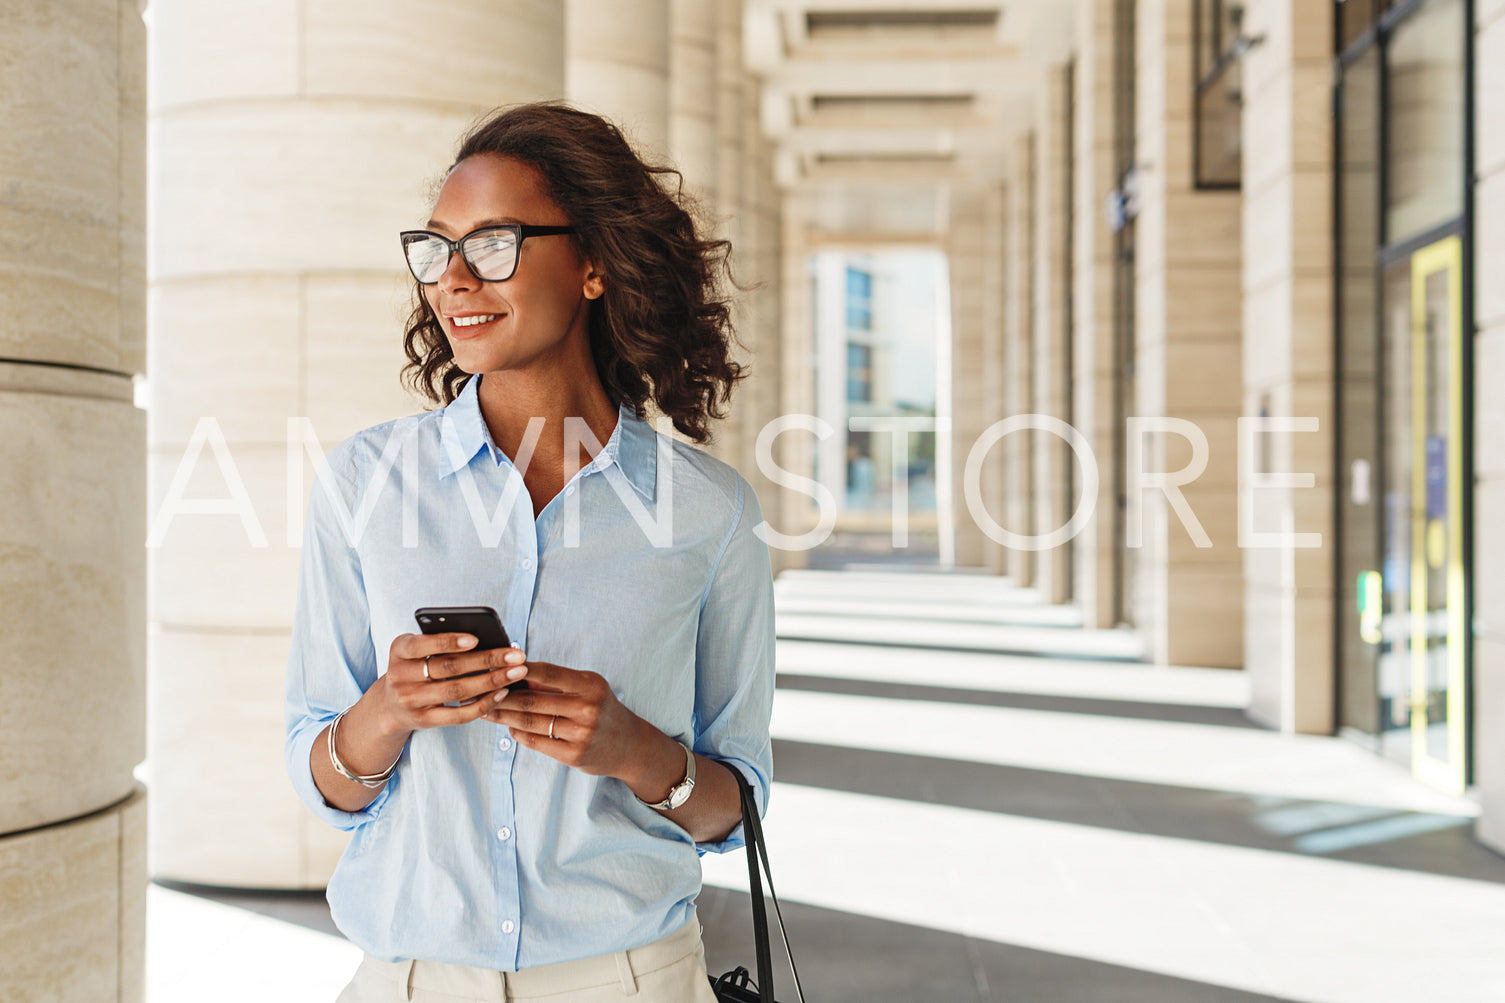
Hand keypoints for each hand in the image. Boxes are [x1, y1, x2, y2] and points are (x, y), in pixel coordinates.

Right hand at [372, 632, 529, 735]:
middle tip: (516, 655)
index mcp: (400, 650)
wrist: (390, 705)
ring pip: (456, 690)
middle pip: (448, 667)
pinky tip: (502, 693)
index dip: (449, 642)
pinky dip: (483, 704)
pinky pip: (457, 715)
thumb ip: (440, 642)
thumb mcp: (416, 651)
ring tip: (516, 672)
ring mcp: (410, 700)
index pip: (423, 644)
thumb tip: (487, 639)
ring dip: (491, 681)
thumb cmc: (415, 667)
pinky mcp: (423, 720)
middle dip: (486, 660)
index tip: (476, 639)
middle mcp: (400, 675)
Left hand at [482, 660, 645, 778]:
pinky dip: (517, 733)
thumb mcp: (588, 688)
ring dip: (503, 715)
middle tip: (480, 691)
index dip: (519, 669)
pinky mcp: (573, 755)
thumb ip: (556, 684)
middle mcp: (587, 708)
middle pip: (532, 700)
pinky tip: (507, 726)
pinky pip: (536, 742)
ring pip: (530, 722)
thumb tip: (515, 675)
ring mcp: (581, 734)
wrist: (629, 745)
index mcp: (591, 685)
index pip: (548, 673)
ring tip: (485, 709)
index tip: (497, 666)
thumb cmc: (602, 710)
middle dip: (502, 696)